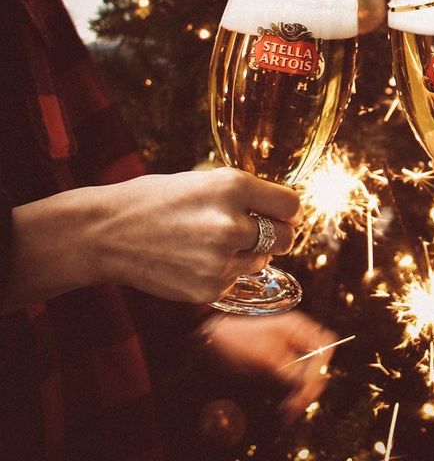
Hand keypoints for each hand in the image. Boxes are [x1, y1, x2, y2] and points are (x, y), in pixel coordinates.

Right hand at [6, 167, 300, 309]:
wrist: (106, 233)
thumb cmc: (156, 200)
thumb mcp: (205, 181)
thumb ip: (246, 195)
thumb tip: (286, 211)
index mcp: (232, 186)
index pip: (291, 206)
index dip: (288, 211)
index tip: (281, 214)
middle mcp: (231, 223)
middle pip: (286, 238)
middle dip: (276, 234)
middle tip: (257, 231)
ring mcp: (220, 259)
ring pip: (262, 260)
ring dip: (248, 253)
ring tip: (212, 242)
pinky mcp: (209, 288)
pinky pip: (236, 279)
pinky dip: (224, 271)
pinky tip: (195, 259)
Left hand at [200, 311, 337, 422]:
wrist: (212, 344)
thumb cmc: (238, 343)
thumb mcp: (267, 358)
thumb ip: (293, 372)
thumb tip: (312, 387)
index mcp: (298, 328)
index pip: (326, 345)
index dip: (321, 366)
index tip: (308, 386)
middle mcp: (299, 338)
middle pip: (319, 363)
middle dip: (311, 386)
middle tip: (295, 407)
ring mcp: (291, 352)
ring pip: (309, 376)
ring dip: (302, 394)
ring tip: (288, 412)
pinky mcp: (282, 366)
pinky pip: (296, 382)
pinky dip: (292, 395)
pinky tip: (285, 408)